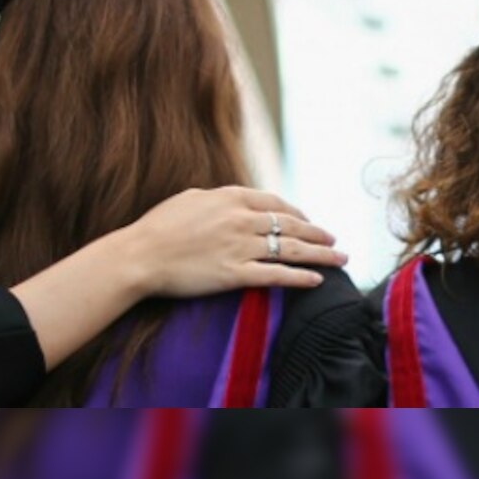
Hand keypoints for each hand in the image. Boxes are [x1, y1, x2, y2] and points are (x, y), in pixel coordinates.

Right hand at [113, 187, 349, 299]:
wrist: (138, 255)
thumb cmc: (157, 227)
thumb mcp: (190, 198)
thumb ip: (218, 198)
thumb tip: (234, 199)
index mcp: (231, 197)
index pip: (276, 204)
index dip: (297, 213)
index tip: (309, 221)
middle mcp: (241, 219)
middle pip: (291, 225)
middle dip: (317, 233)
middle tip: (334, 240)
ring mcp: (240, 247)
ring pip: (292, 249)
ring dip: (321, 254)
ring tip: (340, 259)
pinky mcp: (235, 274)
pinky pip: (276, 275)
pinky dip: (300, 277)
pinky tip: (317, 280)